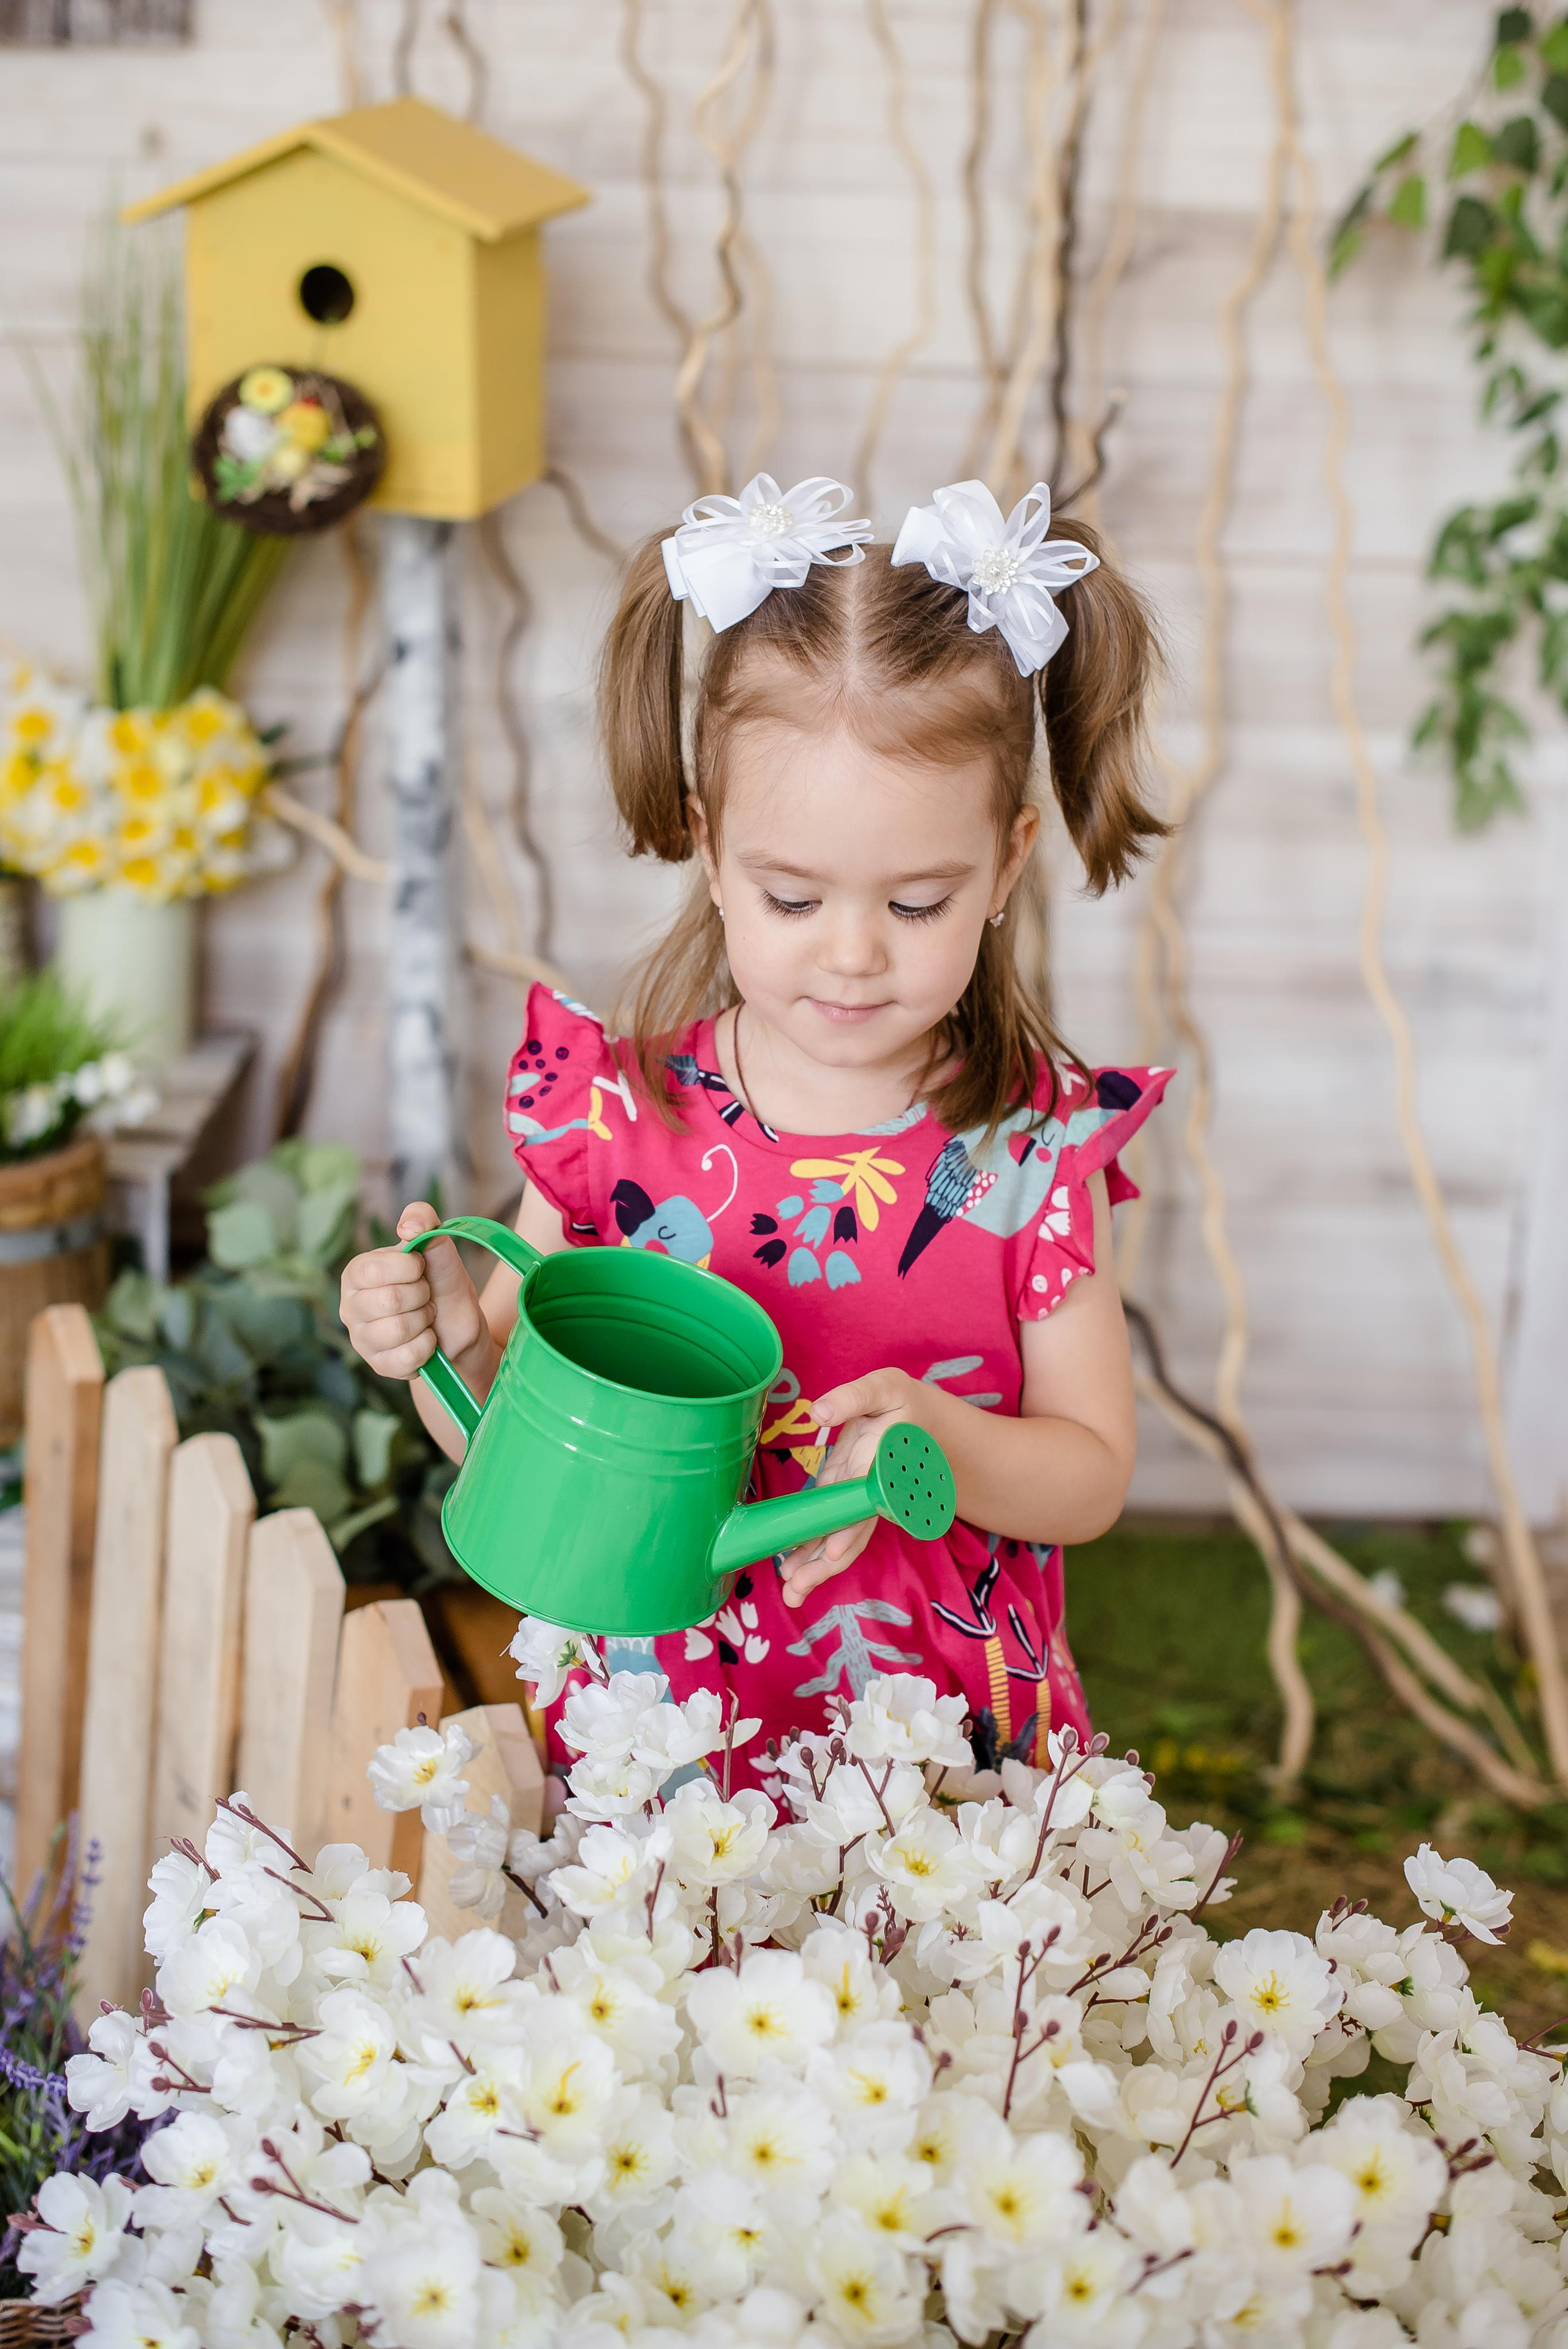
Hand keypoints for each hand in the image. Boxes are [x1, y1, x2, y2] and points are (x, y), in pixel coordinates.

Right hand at [338, 1202, 497, 1390]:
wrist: (457, 1327)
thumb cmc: (440, 1283)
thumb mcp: (437, 1248)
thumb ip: (423, 1221)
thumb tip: (409, 1226)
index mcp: (357, 1273)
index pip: (375, 1269)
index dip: (411, 1269)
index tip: (421, 1270)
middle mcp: (350, 1306)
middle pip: (389, 1300)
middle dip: (421, 1296)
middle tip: (426, 1296)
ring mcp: (361, 1339)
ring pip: (397, 1330)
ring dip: (424, 1321)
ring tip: (426, 1316)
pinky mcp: (378, 1365)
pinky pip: (406, 1357)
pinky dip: (427, 1346)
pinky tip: (426, 1339)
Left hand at [778, 1367, 923, 1610]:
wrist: (921, 1417)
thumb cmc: (900, 1400)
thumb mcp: (882, 1388)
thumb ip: (851, 1398)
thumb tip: (819, 1413)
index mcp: (883, 1467)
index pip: (865, 1505)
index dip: (849, 1529)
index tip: (831, 1551)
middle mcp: (873, 1492)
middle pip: (852, 1534)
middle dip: (826, 1563)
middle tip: (797, 1589)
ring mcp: (860, 1498)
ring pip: (843, 1539)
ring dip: (818, 1566)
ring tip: (791, 1592)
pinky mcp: (847, 1495)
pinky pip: (834, 1527)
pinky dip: (815, 1548)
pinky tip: (794, 1569)